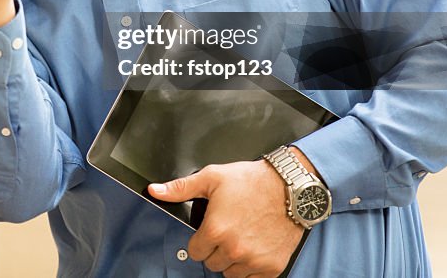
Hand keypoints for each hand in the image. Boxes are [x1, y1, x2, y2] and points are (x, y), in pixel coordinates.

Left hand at [148, 158, 304, 277]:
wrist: (290, 187)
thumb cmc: (252, 181)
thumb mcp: (212, 178)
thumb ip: (181, 188)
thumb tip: (156, 191)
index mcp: (215, 229)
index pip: (194, 251)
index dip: (200, 240)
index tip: (209, 231)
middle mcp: (234, 248)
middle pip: (212, 264)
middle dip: (215, 249)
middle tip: (227, 232)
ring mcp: (254, 260)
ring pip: (230, 273)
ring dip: (232, 260)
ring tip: (241, 239)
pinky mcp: (272, 267)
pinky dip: (251, 268)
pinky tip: (254, 249)